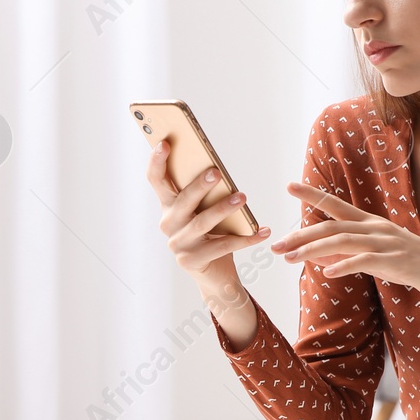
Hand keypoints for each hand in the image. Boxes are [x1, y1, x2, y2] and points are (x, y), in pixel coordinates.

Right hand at [146, 141, 271, 281]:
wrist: (215, 275)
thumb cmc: (211, 234)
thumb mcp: (204, 210)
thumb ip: (204, 192)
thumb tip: (215, 168)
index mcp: (168, 206)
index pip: (156, 180)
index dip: (157, 162)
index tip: (165, 143)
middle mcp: (168, 224)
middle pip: (182, 201)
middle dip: (199, 185)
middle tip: (215, 172)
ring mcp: (179, 244)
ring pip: (203, 222)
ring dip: (224, 208)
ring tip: (242, 198)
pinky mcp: (192, 261)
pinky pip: (222, 246)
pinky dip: (246, 238)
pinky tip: (263, 231)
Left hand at [271, 181, 419, 329]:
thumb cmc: (414, 266)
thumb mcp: (379, 258)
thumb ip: (351, 254)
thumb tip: (322, 256)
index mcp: (372, 224)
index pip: (337, 205)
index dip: (313, 195)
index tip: (289, 185)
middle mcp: (377, 229)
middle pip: (332, 226)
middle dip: (301, 235)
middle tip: (276, 245)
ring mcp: (388, 244)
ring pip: (343, 241)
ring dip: (314, 250)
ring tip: (291, 259)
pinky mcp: (397, 261)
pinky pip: (366, 261)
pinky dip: (345, 265)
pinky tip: (328, 272)